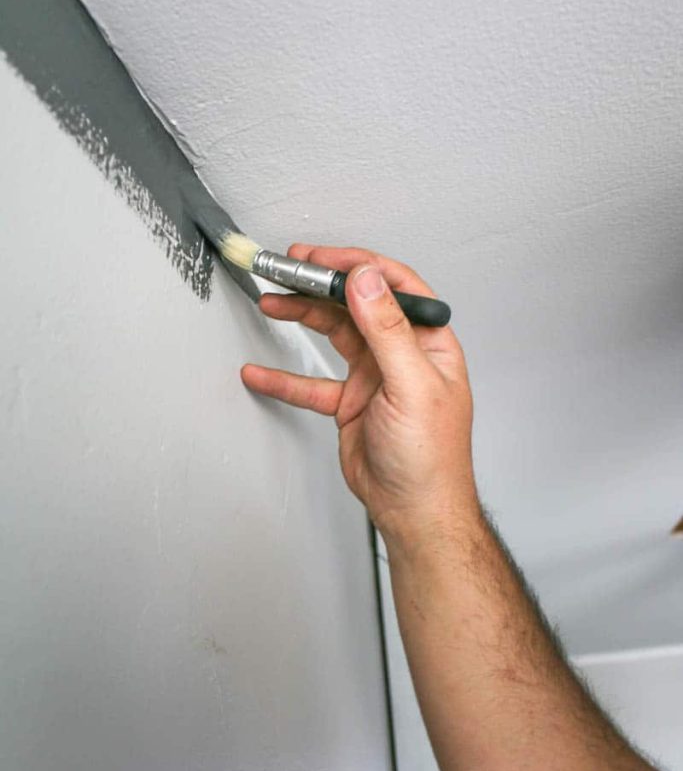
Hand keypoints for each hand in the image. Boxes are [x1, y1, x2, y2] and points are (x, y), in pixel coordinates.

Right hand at [240, 244, 478, 545]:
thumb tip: (367, 280)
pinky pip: (312, 383)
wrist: (415, 511)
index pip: (391, 286)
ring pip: (333, 335)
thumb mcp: (411, 386)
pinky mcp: (351, 403)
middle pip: (356, 305)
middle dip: (320, 285)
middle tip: (286, 270)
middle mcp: (401, 353)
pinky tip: (260, 371)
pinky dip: (285, 377)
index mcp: (428, 341)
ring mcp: (375, 377)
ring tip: (271, 302)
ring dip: (302, 317)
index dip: (354, 266)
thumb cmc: (431, 458)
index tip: (318, 259)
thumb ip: (387, 331)